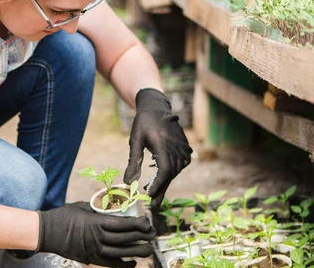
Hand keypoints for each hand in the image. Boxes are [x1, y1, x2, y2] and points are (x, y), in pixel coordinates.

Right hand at [36, 201, 155, 266]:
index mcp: (96, 222)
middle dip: (142, 237)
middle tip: (153, 234)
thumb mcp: (83, 207)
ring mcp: (95, 251)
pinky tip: (133, 262)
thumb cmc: (65, 216)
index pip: (123, 224)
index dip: (138, 224)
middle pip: (126, 239)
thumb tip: (114, 206)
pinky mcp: (92, 260)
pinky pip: (112, 265)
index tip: (147, 221)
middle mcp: (98, 238)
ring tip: (148, 249)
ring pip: (122, 253)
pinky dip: (125, 265)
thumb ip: (99, 208)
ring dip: (137, 252)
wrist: (48, 232)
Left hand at [124, 88, 191, 208]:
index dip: (158, 186)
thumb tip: (128, 182)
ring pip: (175, 171)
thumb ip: (134, 162)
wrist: (157, 108)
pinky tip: (163, 179)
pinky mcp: (185, 148)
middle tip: (152, 205)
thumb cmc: (143, 123)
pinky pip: (180, 165)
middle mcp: (177, 147)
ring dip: (166, 183)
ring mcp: (183, 148)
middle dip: (161, 190)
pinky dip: (171, 173)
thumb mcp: (135, 141)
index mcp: (163, 145)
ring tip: (154, 194)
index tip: (150, 197)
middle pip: (170, 175)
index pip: (165, 171)